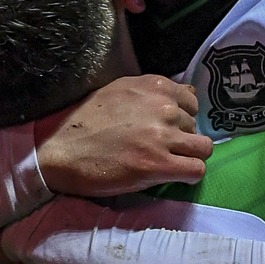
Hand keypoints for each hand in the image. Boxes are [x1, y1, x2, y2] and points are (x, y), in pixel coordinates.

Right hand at [33, 75, 211, 196]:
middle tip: (160, 149)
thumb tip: (187, 93)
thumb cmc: (84, 122)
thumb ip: (152, 91)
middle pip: (196, 126)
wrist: (61, 151)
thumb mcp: (118, 91)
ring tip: (169, 164)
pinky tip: (173, 176)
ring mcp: (162, 137)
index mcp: (153, 87)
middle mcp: (163, 108)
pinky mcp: (158, 165)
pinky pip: (196, 170)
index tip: (167, 129)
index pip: (191, 100)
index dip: (182, 117)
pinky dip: (189, 175)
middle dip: (182, 138)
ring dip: (189, 157)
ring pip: (203, 148)